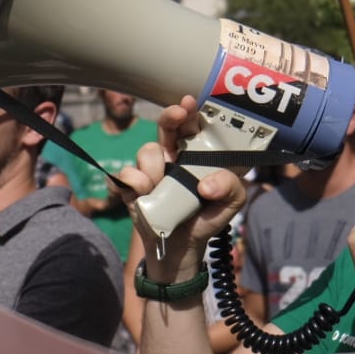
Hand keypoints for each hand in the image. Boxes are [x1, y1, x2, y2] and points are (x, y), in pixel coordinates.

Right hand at [114, 96, 245, 283]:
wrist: (181, 250)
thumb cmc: (206, 218)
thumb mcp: (231, 203)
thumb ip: (231, 188)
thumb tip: (206, 184)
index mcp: (195, 155)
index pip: (192, 126)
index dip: (190, 111)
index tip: (190, 103)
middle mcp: (172, 158)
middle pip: (166, 126)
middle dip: (170, 117)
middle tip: (178, 115)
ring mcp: (149, 172)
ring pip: (146, 151)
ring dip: (154, 167)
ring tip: (160, 188)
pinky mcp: (131, 189)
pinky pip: (123, 174)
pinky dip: (131, 182)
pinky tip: (142, 195)